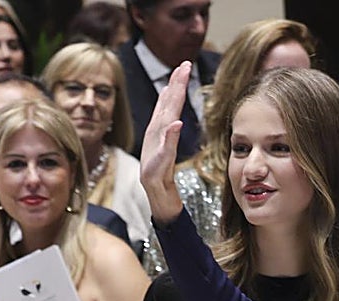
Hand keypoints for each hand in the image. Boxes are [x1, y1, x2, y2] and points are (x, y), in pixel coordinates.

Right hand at [139, 60, 189, 223]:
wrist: (157, 198)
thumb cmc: (163, 174)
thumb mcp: (168, 148)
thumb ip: (169, 129)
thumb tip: (171, 108)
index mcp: (159, 131)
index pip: (168, 104)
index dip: (175, 84)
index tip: (184, 65)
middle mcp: (155, 137)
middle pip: (166, 107)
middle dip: (174, 86)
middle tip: (183, 65)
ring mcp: (155, 150)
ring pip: (164, 123)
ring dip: (170, 104)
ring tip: (177, 86)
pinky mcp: (157, 165)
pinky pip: (165, 150)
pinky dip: (169, 137)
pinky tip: (175, 124)